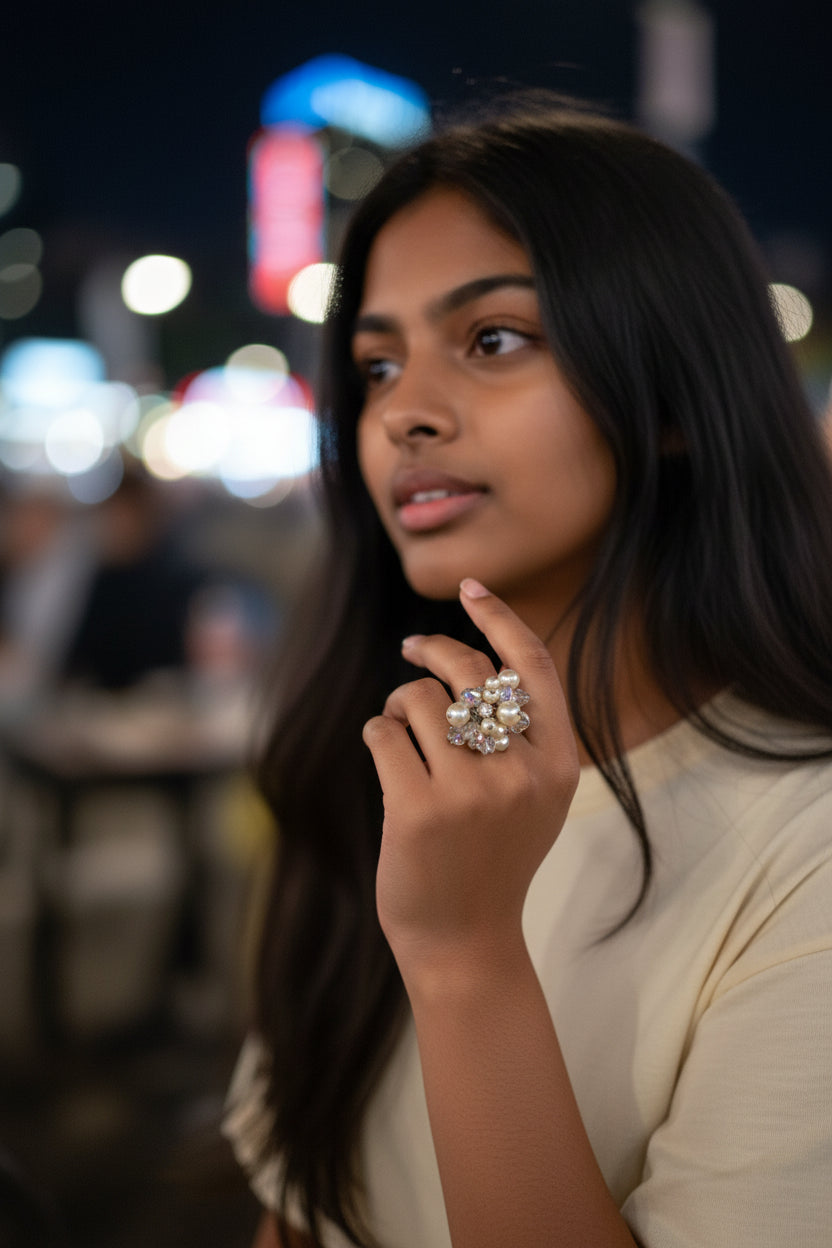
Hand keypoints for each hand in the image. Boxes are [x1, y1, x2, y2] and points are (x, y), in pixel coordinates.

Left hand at [362, 578, 579, 985]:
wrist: (464, 940)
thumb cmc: (492, 856)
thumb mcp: (532, 795)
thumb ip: (520, 732)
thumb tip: (472, 652)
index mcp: (558, 764)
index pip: (532, 666)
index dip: (499, 618)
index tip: (469, 587)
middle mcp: (521, 773)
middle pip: (469, 671)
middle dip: (433, 649)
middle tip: (411, 646)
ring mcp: (471, 792)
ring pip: (418, 699)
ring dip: (399, 705)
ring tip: (401, 733)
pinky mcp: (418, 809)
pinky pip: (383, 733)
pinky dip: (377, 734)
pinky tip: (386, 757)